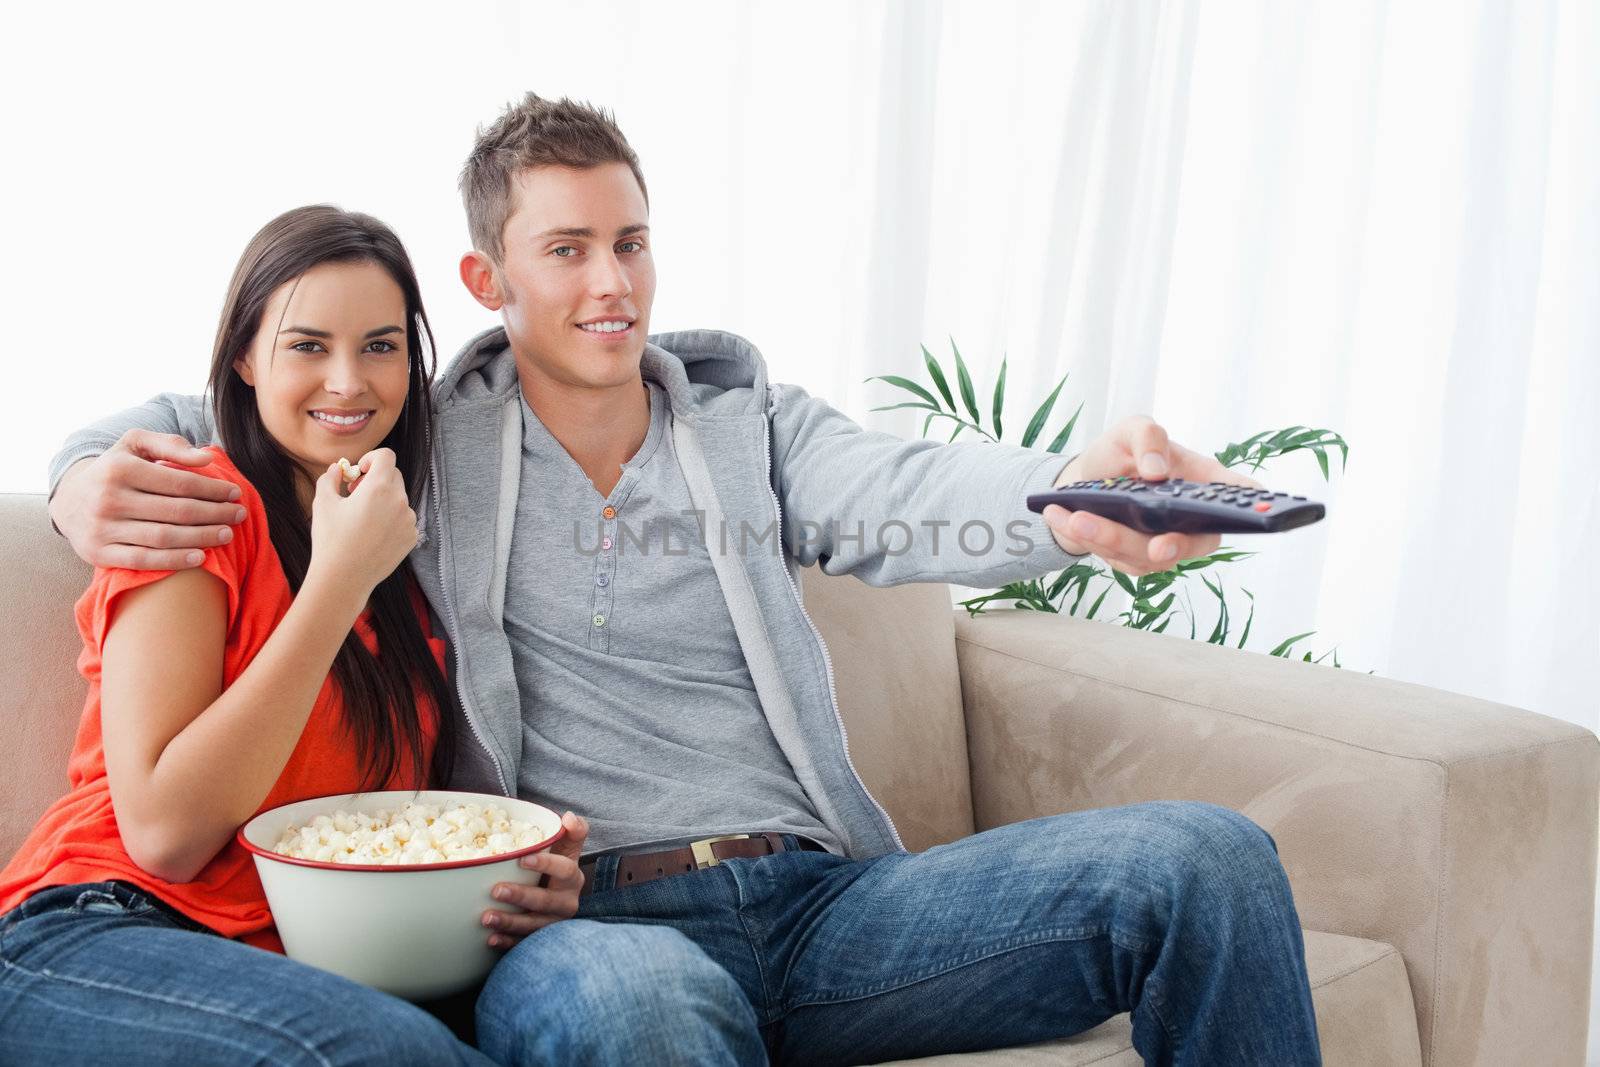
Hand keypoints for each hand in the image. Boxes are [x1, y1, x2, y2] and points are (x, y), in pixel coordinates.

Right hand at [49, 430, 245, 569]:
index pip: (179, 482)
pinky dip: (175, 560)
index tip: (235, 493)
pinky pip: (144, 559)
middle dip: (215, 514)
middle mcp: (109, 498)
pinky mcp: (99, 553)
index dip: (213, 489)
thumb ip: (169, 444)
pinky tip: (201, 557)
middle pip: (177, 511)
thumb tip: (205, 458)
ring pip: (164, 536)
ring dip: (202, 537)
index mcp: (120, 468)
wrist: (68, 500)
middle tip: (240, 515)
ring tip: (227, 534)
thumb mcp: (134, 445)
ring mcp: (102, 528)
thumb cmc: (114, 469)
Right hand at [306, 448, 417, 596]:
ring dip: (383, 499)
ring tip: (362, 516)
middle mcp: (400, 501)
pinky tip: (372, 533)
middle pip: (393, 475)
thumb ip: (330, 478)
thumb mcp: (323, 502)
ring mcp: (409, 520)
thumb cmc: (330, 539)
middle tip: (354, 493)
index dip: (371, 458)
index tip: (358, 471)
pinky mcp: (411, 537)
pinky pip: (403, 517)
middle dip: (375, 478)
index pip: (386, 456)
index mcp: (379, 488)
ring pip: (399, 498)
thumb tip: (338, 468)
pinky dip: (391, 518)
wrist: (344, 578)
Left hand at [482, 811, 588, 949]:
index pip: (565, 870)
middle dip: (521, 896)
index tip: (523, 859)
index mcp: (573, 878)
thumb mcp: (566, 848)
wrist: (555, 895)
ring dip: (510, 922)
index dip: (546, 864)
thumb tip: (569, 817)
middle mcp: (567, 902)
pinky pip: (524, 943)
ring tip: (486, 918)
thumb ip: (573, 830)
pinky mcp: (540, 939)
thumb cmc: (555, 867)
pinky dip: (507, 943)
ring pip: (534, 926)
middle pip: (546, 901)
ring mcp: (553, 923)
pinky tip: (490, 939)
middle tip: (495, 890)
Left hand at [1045, 415, 1262, 576]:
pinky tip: (1062, 518)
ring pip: (1147, 557)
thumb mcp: (1131, 430)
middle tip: (1154, 548)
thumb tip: (1156, 471)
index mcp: (1203, 481)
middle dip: (1175, 548)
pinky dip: (1088, 539)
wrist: (1082, 482)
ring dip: (1108, 539)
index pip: (1239, 494)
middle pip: (1197, 542)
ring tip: (1074, 517)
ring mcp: (1164, 542)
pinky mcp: (1135, 559)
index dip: (1256, 504)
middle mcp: (1191, 518)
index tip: (1258, 508)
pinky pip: (1116, 559)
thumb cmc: (1120, 453)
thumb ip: (1147, 436)